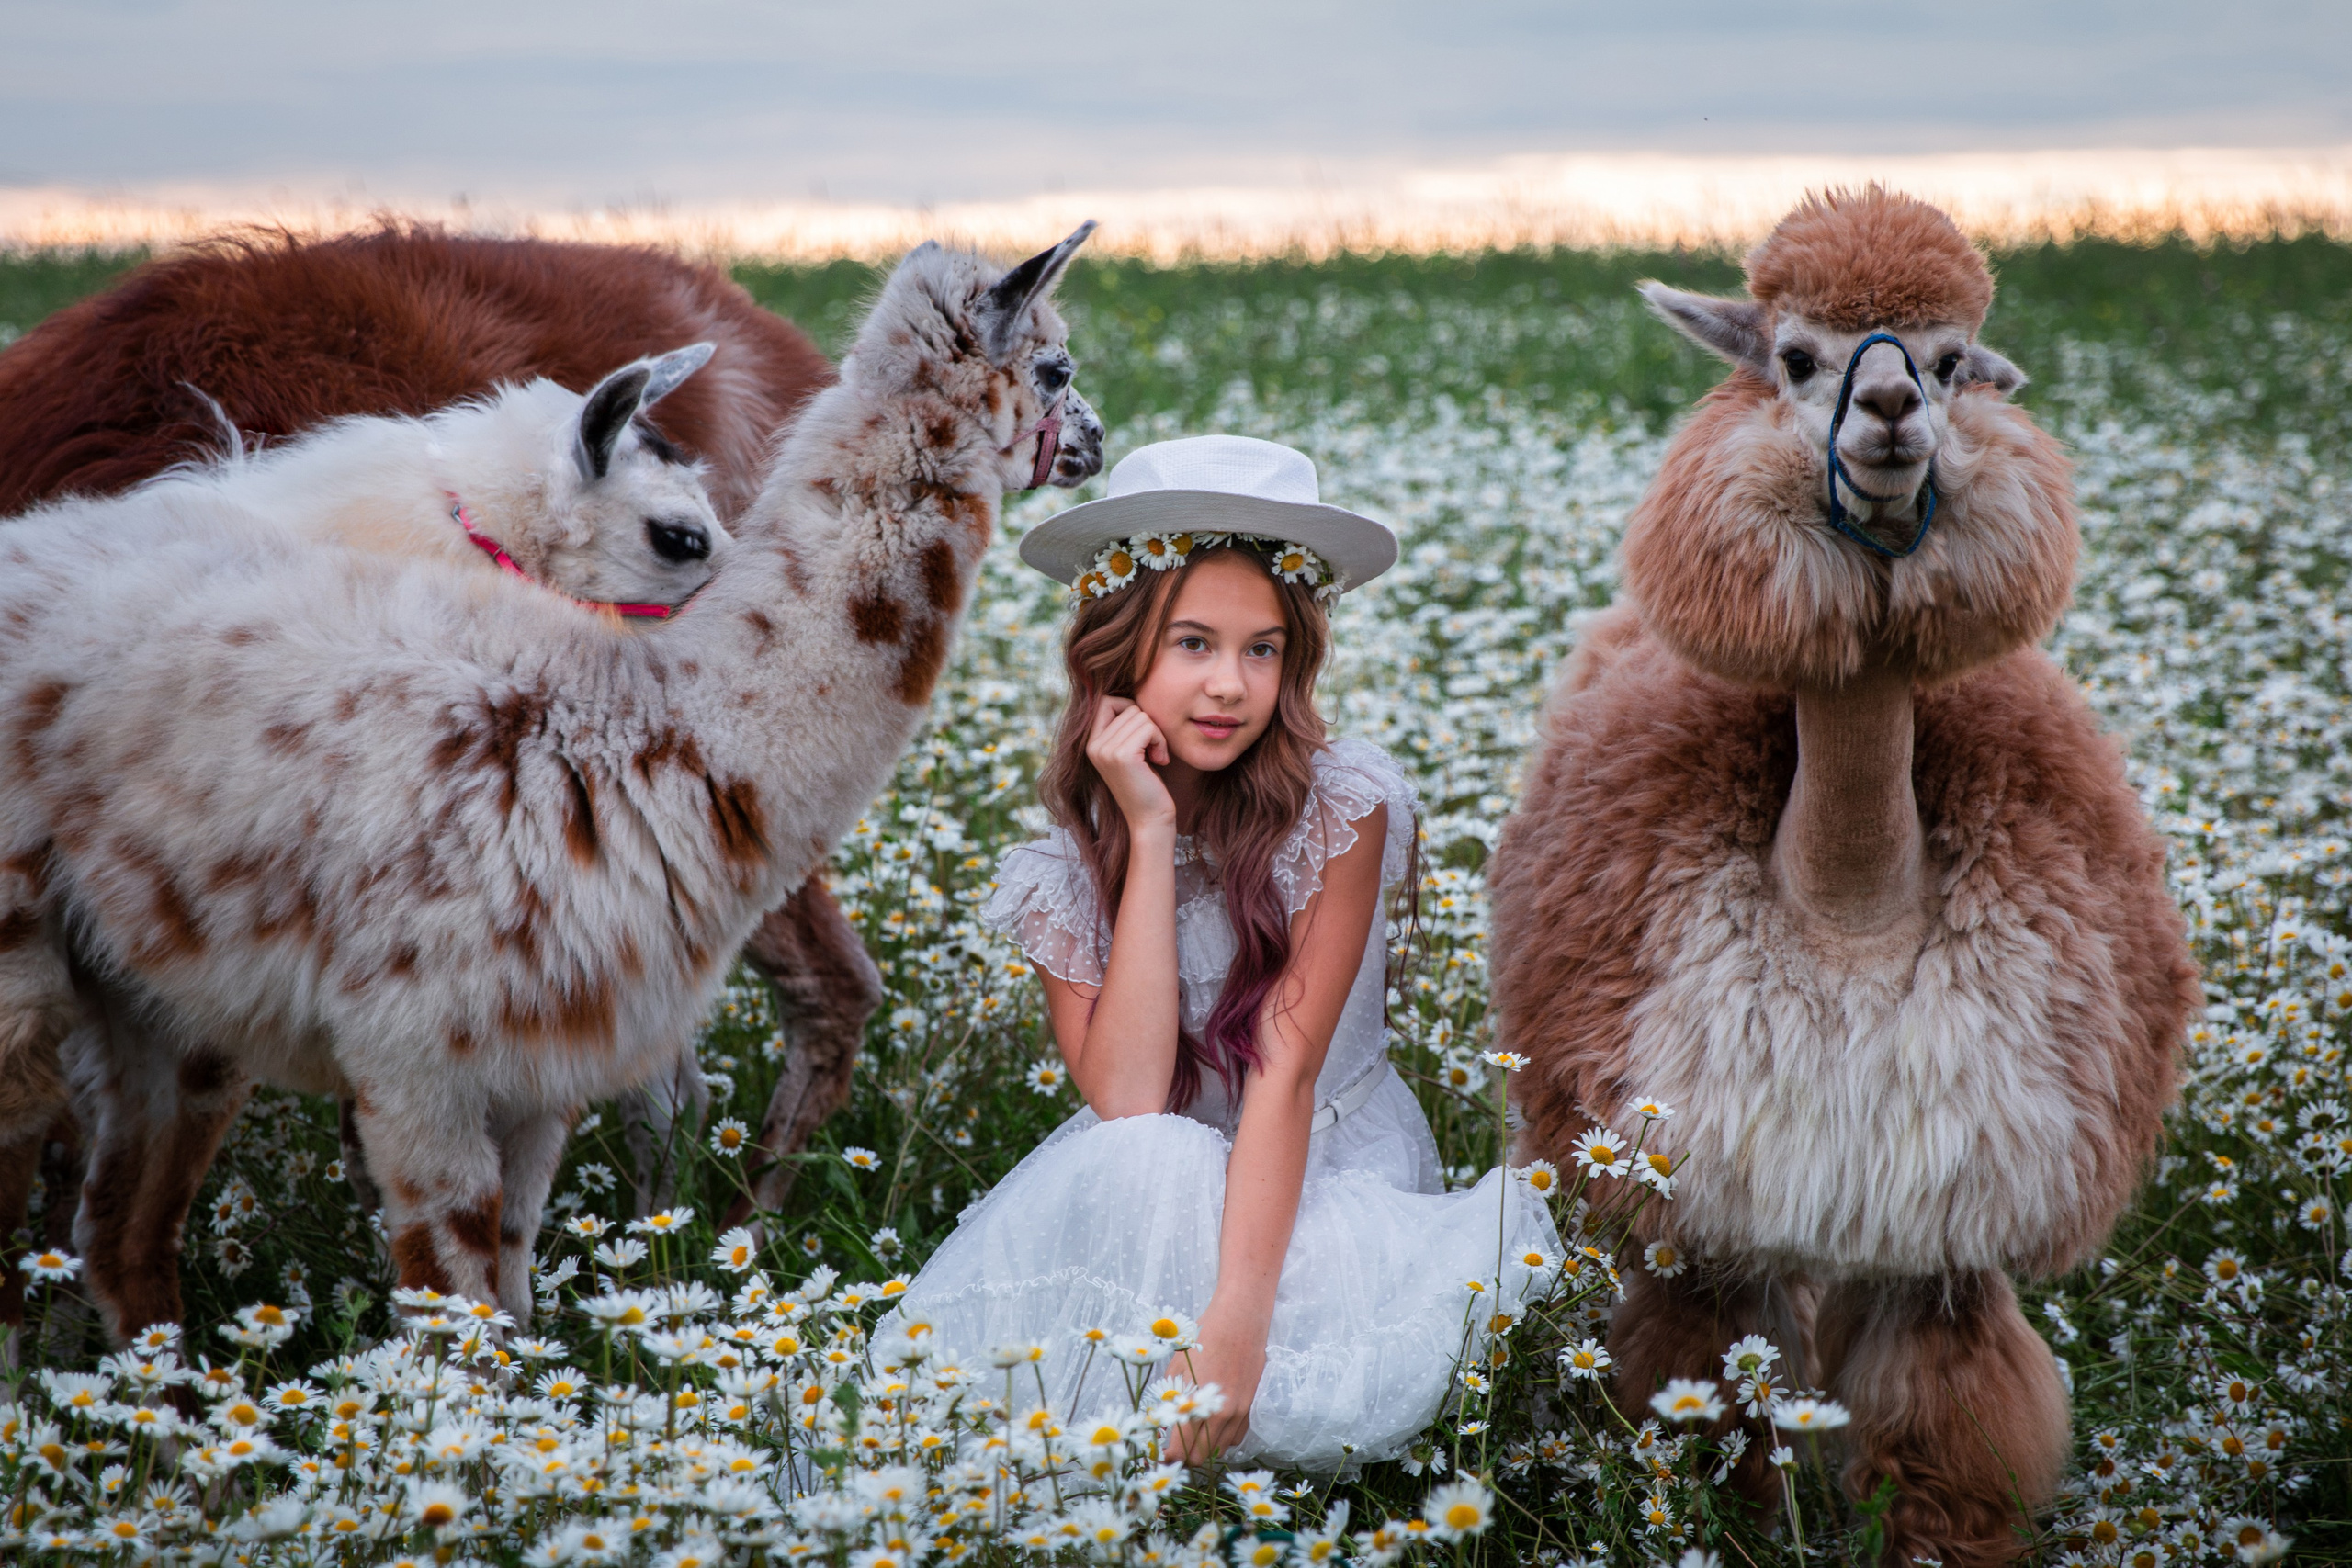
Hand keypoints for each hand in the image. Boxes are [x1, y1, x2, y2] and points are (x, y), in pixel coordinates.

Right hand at [1085, 697, 1175, 830]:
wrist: (1150, 820)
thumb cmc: (1146, 785)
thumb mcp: (1129, 752)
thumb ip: (1124, 728)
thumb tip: (1133, 693)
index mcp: (1090, 743)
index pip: (1106, 701)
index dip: (1129, 708)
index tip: (1142, 733)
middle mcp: (1093, 745)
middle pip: (1128, 707)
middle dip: (1148, 725)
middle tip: (1152, 750)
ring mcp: (1105, 750)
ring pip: (1140, 715)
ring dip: (1157, 734)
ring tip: (1155, 757)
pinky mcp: (1122, 755)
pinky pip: (1149, 727)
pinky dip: (1160, 740)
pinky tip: (1160, 760)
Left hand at [1162, 1299, 1265, 1462]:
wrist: (1240, 1319)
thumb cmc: (1203, 1337)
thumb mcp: (1177, 1367)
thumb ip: (1171, 1400)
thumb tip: (1163, 1425)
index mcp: (1197, 1404)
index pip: (1180, 1449)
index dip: (1168, 1458)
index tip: (1161, 1456)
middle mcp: (1220, 1414)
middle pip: (1200, 1457)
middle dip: (1184, 1457)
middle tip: (1174, 1447)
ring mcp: (1239, 1412)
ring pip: (1220, 1450)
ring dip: (1204, 1448)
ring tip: (1193, 1434)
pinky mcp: (1251, 1407)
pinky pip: (1236, 1437)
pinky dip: (1223, 1438)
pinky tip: (1213, 1423)